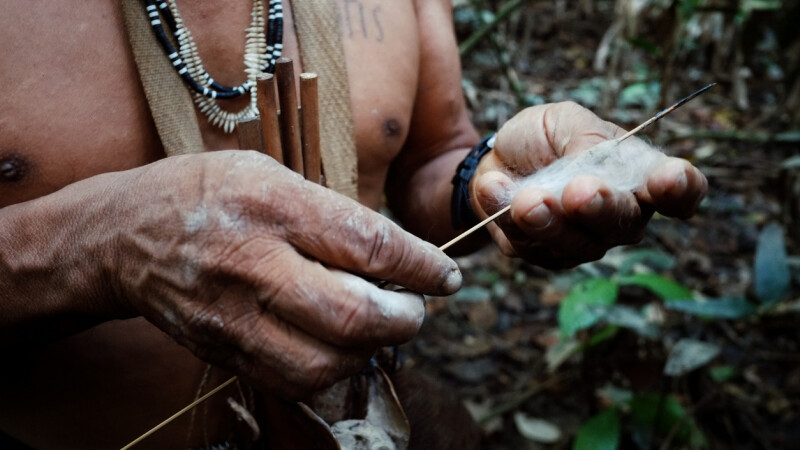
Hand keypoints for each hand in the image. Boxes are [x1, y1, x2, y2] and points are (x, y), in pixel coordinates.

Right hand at [110, 151, 460, 397]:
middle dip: (404, 318)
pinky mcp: (224, 352)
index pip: (366, 244)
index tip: (446, 275)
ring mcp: (234, 317)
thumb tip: (395, 255)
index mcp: (272, 206)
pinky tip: (340, 346)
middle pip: (351, 317)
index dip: (421, 266)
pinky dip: (332, 371)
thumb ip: (331, 212)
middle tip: (415, 308)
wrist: (124, 236)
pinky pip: (293, 382)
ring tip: (378, 326)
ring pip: (325, 363)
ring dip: (371, 351)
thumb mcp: (270, 172)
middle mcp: (252, 264)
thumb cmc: (206, 192)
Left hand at [470, 102, 706, 268]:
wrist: (497, 159)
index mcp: (640, 176)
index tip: (667, 179)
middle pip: (625, 224)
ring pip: (575, 243)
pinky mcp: (543, 253)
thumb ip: (585, 139)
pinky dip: (506, 214)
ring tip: (527, 200)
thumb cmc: (543, 139)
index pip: (681, 190)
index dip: (681, 190)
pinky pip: (528, 243)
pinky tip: (492, 186)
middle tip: (580, 192)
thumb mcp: (564, 121)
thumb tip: (594, 163)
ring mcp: (583, 241)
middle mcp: (620, 216)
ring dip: (549, 221)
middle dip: (601, 208)